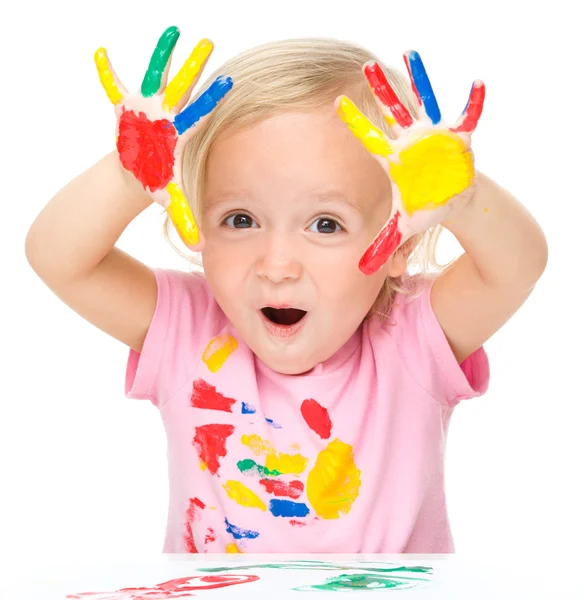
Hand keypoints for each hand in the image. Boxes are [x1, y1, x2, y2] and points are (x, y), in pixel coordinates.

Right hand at [94, 25, 232, 249]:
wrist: (136, 171)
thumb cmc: (156, 183)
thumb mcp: (171, 199)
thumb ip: (186, 220)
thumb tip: (201, 250)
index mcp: (181, 134)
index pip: (201, 115)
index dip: (214, 101)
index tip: (231, 84)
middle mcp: (169, 115)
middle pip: (185, 87)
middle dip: (194, 66)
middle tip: (210, 43)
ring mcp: (148, 107)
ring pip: (156, 76)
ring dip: (162, 55)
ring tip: (172, 31)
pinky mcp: (126, 106)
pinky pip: (112, 85)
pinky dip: (104, 72)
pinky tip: (100, 53)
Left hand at [336, 51, 484, 274]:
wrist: (456, 202)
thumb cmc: (427, 208)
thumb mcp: (405, 228)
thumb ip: (384, 246)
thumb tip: (363, 272)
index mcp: (395, 160)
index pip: (369, 139)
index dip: (355, 123)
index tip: (336, 103)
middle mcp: (411, 143)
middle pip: (392, 113)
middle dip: (381, 91)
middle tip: (366, 67)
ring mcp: (434, 136)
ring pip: (424, 103)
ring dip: (419, 81)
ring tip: (410, 54)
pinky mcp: (458, 137)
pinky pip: (468, 115)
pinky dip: (473, 102)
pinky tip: (477, 84)